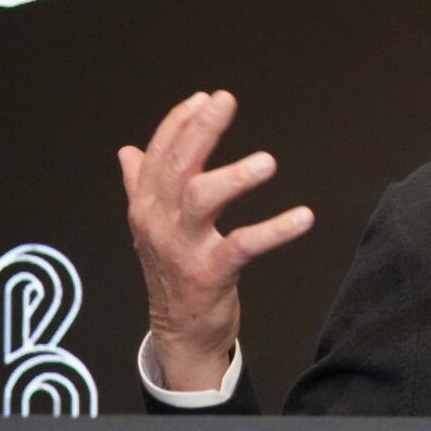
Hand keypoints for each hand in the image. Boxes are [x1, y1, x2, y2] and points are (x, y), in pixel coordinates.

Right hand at [120, 90, 312, 390]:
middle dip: (200, 131)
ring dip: (233, 177)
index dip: (179, 124)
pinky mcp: (210, 274)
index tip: (205, 98)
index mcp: (146, 206)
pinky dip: (274, 231)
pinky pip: (242, 246)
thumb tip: (128, 151)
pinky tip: (302, 217)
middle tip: (225, 101)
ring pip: (200, 201)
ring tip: (267, 162)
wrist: (179, 332)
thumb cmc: (173, 271)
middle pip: (177, 168)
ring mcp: (182, 249)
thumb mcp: (152, 227)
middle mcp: (159, 223)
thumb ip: (140, 186)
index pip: (158, 155)